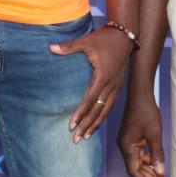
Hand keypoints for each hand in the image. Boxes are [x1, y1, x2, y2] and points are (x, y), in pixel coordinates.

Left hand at [50, 27, 132, 142]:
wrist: (125, 36)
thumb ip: (69, 47)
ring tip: (85, 137)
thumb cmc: (104, 39)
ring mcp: (116, 87)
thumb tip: (50, 48)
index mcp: (102, 76)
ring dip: (95, 125)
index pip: (89, 100)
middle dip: (86, 126)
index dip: (80, 114)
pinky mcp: (118, 87)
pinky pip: (110, 106)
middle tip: (76, 139)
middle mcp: (111, 85)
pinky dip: (103, 117)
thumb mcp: (86, 41)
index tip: (71, 125)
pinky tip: (96, 125)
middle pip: (98, 111)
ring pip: (105, 111)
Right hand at [117, 88, 165, 176]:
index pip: (133, 170)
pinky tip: (153, 163)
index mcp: (127, 146)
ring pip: (136, 160)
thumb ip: (156, 155)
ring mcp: (126, 140)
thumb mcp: (154, 135)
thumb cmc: (147, 112)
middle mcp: (123, 145)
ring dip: (146, 169)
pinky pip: (137, 152)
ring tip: (158, 176)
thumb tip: (159, 172)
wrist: (140, 94)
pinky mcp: (130, 136)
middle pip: (134, 167)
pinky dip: (145, 159)